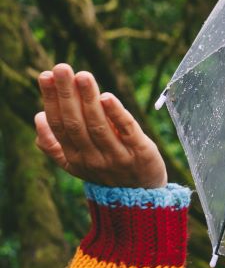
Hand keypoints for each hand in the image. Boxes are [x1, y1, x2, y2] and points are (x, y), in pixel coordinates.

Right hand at [34, 63, 166, 187]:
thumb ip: (55, 145)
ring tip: (83, 75)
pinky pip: (127, 131)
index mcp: (74, 158)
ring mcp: (117, 157)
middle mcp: (92, 158)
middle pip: (75, 123)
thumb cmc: (107, 173)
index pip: (59, 125)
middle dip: (67, 94)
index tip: (46, 76)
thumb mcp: (76, 164)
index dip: (52, 100)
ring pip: (98, 125)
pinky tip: (107, 96)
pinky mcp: (141, 153)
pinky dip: (116, 114)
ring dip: (89, 99)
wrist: (143, 200)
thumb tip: (38, 116)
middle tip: (61, 67)